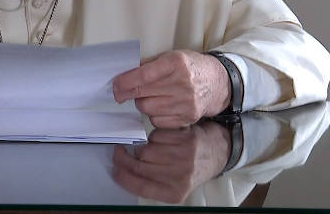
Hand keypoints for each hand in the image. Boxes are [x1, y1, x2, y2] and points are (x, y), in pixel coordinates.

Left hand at [112, 50, 229, 127]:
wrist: (218, 83)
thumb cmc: (191, 67)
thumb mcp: (171, 57)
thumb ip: (148, 65)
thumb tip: (124, 73)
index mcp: (176, 63)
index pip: (143, 76)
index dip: (124, 82)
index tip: (115, 85)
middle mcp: (182, 83)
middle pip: (142, 94)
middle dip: (128, 94)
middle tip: (121, 93)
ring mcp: (186, 102)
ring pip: (147, 109)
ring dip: (142, 103)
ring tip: (149, 96)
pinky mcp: (187, 117)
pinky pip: (158, 121)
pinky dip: (154, 115)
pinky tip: (160, 106)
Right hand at [112, 121, 230, 203]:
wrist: (215, 152)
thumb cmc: (192, 168)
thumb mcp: (173, 185)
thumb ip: (152, 183)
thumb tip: (124, 173)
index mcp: (174, 193)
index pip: (140, 187)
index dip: (122, 177)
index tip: (115, 169)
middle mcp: (179, 177)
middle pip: (139, 166)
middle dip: (124, 157)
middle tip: (120, 152)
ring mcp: (183, 157)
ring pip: (146, 149)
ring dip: (144, 146)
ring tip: (153, 148)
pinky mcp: (185, 140)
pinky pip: (156, 135)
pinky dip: (156, 135)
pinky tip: (164, 139)